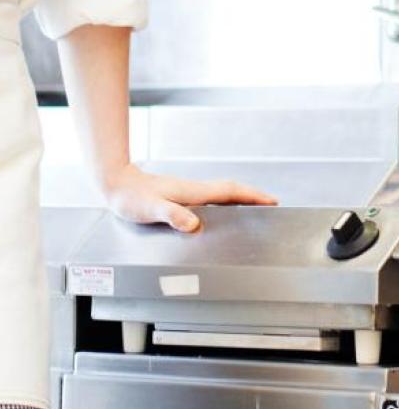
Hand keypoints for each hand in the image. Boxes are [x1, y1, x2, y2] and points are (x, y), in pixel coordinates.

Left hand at [104, 163, 277, 231]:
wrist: (118, 184)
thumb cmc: (132, 197)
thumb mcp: (152, 209)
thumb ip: (173, 215)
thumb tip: (194, 224)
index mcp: (193, 192)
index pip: (230, 192)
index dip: (252, 196)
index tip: (271, 200)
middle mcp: (195, 190)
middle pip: (231, 191)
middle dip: (253, 196)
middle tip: (271, 204)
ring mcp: (189, 192)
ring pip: (222, 193)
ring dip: (241, 198)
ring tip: (255, 207)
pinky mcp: (181, 196)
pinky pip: (212, 198)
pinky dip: (225, 202)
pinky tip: (223, 210)